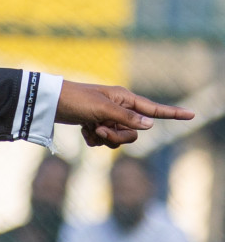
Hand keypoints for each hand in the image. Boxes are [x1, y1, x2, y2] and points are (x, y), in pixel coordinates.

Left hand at [56, 81, 191, 147]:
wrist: (49, 102)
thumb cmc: (75, 100)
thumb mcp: (101, 109)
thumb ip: (125, 118)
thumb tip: (150, 125)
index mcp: (124, 99)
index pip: (153, 109)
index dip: (172, 113)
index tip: (192, 115)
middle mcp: (118, 109)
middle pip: (133, 133)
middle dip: (118, 136)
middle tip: (100, 129)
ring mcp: (106, 118)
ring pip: (118, 139)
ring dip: (104, 138)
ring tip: (90, 128)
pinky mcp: (94, 125)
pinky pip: (103, 142)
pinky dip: (93, 139)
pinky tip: (83, 131)